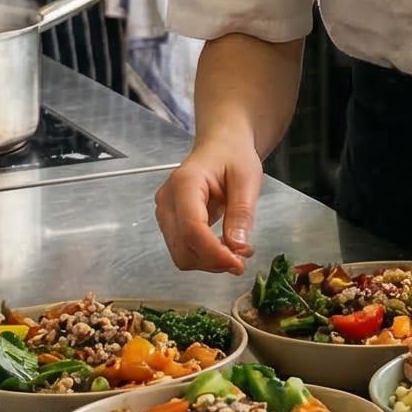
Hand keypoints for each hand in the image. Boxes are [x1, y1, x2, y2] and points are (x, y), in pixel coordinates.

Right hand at [154, 132, 262, 273]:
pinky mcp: (169, 223)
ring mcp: (164, 213)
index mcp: (185, 183)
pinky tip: (224, 247)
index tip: (239, 265)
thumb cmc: (234, 156)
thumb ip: (241, 213)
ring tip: (236, 252)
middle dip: (213, 261)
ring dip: (209, 262)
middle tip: (243, 259)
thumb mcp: (247, 179)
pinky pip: (183, 249)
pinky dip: (204, 256)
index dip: (215, 253)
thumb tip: (238, 249)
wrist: (220, 146)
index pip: (192, 229)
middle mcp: (167, 200)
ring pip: (181, 254)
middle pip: (183, 247)